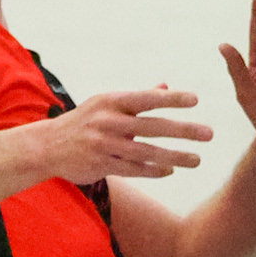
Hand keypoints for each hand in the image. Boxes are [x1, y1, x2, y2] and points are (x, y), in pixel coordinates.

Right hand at [36, 88, 210, 183]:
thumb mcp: (106, 104)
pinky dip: (154, 171)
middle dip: (183, 131)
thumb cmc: (84, 121)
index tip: (195, 99)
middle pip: (152, 127)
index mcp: (111, 101)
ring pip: (146, 153)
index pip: (146, 98)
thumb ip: (137, 98)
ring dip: (175, 157)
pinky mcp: (100, 165)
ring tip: (197, 160)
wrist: (46, 146)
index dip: (171, 99)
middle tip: (209, 134)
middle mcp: (108, 121)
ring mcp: (103, 144)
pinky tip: (170, 170)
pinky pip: (133, 170)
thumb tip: (165, 86)